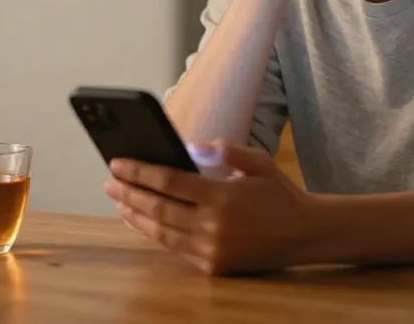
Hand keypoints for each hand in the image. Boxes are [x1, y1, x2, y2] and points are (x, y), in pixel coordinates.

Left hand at [103, 141, 317, 274]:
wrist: (305, 234)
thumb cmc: (279, 194)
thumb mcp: (258, 162)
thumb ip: (224, 150)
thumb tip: (189, 148)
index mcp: (222, 196)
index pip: (168, 181)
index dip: (139, 172)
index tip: (117, 163)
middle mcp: (212, 226)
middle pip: (157, 207)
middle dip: (128, 193)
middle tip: (109, 182)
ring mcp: (211, 249)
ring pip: (161, 231)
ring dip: (135, 215)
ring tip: (119, 200)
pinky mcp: (212, 266)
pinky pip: (174, 247)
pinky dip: (153, 233)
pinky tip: (141, 221)